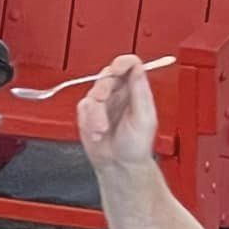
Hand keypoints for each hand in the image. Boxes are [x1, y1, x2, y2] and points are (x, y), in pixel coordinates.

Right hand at [76, 55, 159, 172]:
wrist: (120, 166)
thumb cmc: (136, 146)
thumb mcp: (145, 118)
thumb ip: (140, 92)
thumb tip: (138, 69)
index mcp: (135, 90)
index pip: (130, 65)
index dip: (122, 63)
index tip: (116, 70)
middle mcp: (119, 93)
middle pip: (107, 75)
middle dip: (103, 89)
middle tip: (103, 101)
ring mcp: (103, 102)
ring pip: (93, 92)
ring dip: (96, 113)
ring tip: (102, 129)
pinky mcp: (88, 113)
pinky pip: (83, 107)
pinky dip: (88, 121)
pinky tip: (97, 132)